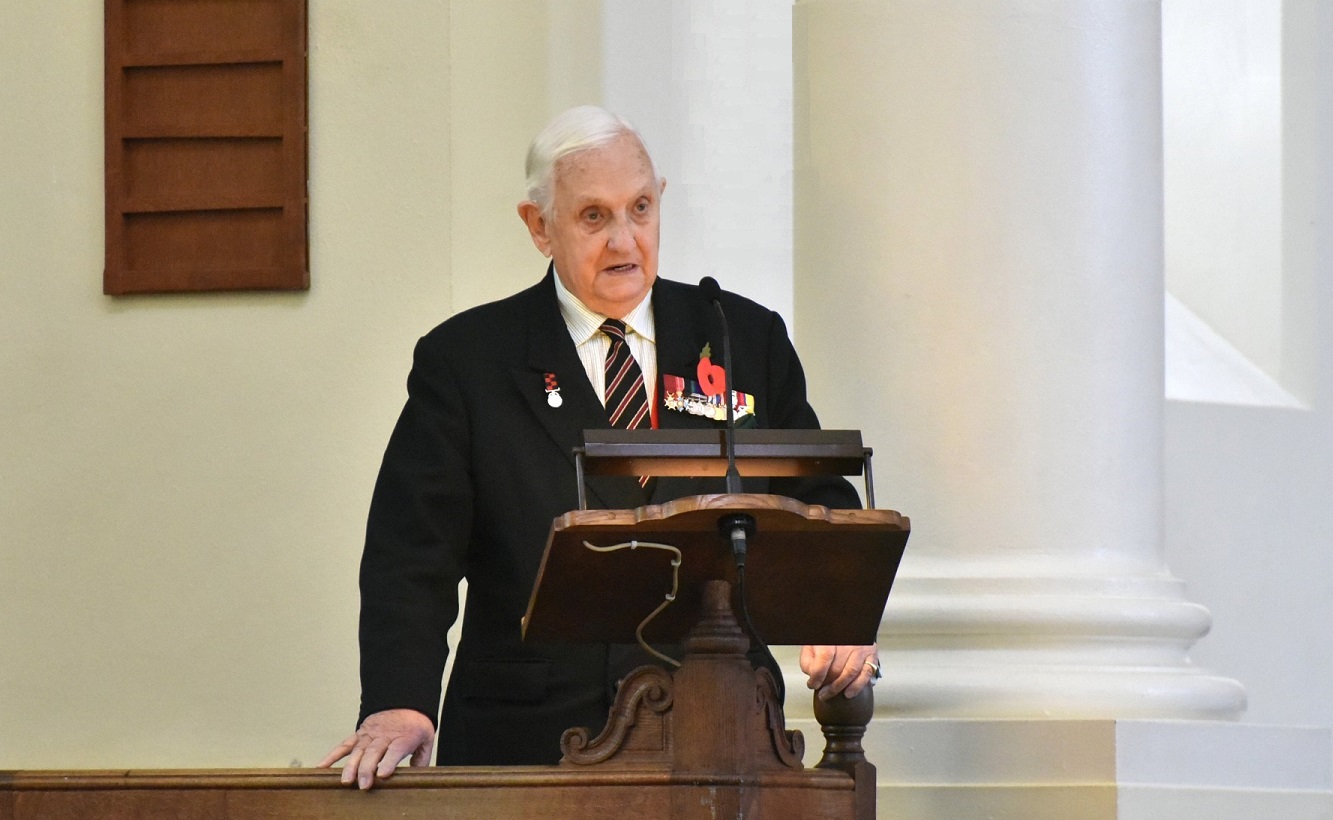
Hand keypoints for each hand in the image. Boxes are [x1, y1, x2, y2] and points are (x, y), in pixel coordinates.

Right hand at [317, 708, 434, 789]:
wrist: (405, 700)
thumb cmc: (416, 723)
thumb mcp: (427, 738)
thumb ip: (422, 758)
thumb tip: (417, 777)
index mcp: (403, 736)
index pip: (395, 750)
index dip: (389, 762)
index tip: (383, 774)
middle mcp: (384, 735)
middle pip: (374, 752)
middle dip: (367, 769)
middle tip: (364, 785)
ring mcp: (370, 734)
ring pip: (358, 750)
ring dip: (351, 766)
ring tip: (346, 781)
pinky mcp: (360, 734)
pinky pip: (344, 745)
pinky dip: (332, 755)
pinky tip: (322, 766)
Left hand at [799, 644, 877, 700]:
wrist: (845, 633)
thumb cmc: (827, 642)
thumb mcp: (811, 646)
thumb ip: (808, 660)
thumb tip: (813, 676)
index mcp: (830, 638)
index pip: (824, 657)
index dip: (818, 674)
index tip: (813, 684)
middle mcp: (847, 641)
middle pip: (837, 667)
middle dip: (828, 684)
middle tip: (822, 693)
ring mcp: (860, 647)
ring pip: (851, 671)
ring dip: (840, 687)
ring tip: (831, 694)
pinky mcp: (871, 654)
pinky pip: (866, 673)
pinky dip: (858, 686)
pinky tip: (848, 693)